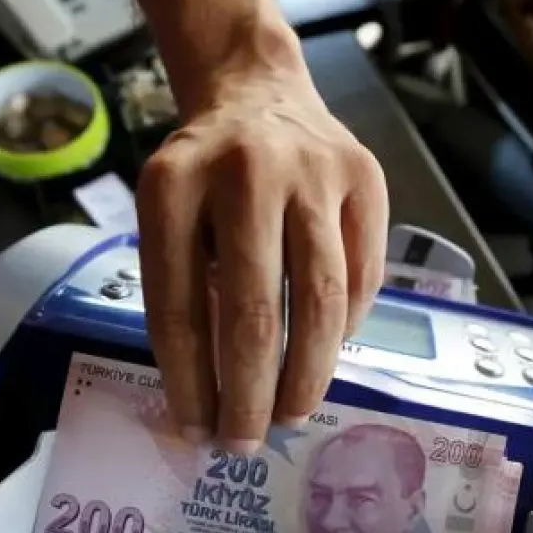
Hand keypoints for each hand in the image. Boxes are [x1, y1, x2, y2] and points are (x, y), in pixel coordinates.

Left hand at [137, 51, 388, 452]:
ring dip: (307, 375)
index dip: (187, 381)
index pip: (178, 306)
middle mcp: (245, 172)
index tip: (194, 431)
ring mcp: (314, 171)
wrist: (256, 89)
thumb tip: (207, 398)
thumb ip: (182, 286)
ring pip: (321, 300)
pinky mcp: (366, 177)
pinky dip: (345, 328)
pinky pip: (363, 275)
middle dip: (249, 394)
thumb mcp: (166, 213)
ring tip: (290, 416)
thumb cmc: (203, 172)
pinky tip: (324, 356)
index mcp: (173, 184)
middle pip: (253, 311)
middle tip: (245, 443)